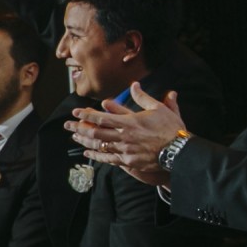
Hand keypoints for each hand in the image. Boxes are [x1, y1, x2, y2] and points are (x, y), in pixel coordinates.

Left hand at [69, 84, 186, 185]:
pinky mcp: (128, 161)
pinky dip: (96, 155)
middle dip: (79, 128)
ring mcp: (125, 150)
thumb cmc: (171, 129)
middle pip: (95, 132)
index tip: (76, 112)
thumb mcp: (159, 108)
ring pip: (99, 146)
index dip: (87, 115)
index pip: (102, 118)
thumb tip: (134, 84)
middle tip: (67, 125)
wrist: (178, 151)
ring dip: (85, 141)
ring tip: (75, 137)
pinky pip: (108, 158)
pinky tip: (88, 152)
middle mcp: (124, 137)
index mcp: (129, 122)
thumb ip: (143, 97)